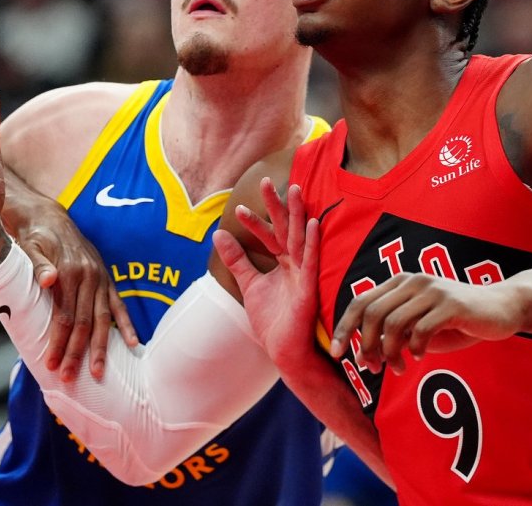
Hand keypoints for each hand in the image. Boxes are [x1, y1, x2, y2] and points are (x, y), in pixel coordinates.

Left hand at [2, 178, 137, 381]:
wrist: (50, 218)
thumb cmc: (35, 238)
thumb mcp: (30, 247)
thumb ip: (39, 265)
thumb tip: (48, 279)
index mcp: (70, 272)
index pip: (65, 316)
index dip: (59, 342)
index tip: (52, 365)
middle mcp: (89, 277)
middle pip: (84, 322)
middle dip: (77, 352)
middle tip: (70, 377)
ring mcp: (101, 279)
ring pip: (103, 318)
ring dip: (101, 346)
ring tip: (99, 371)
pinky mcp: (107, 280)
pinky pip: (119, 305)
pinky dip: (127, 324)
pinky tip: (134, 344)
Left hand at [213, 178, 319, 369]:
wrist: (285, 351)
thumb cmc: (273, 321)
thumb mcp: (250, 285)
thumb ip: (237, 260)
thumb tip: (218, 234)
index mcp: (284, 263)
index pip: (270, 236)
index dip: (255, 222)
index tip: (239, 208)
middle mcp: (296, 264)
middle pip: (286, 228)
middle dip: (278, 205)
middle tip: (267, 181)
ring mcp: (304, 274)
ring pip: (300, 238)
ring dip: (298, 214)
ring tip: (294, 190)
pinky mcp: (310, 288)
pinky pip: (312, 261)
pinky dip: (312, 243)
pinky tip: (313, 223)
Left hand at [329, 272, 524, 373]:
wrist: (500, 309)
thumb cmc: (455, 320)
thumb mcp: (418, 328)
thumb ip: (391, 336)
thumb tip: (360, 357)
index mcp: (399, 283)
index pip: (360, 302)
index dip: (344, 327)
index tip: (336, 354)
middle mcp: (412, 281)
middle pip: (372, 313)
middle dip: (366, 345)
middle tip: (372, 368)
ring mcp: (432, 290)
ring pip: (393, 323)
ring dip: (390, 351)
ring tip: (397, 368)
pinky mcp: (451, 303)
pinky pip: (421, 329)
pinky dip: (414, 348)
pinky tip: (419, 357)